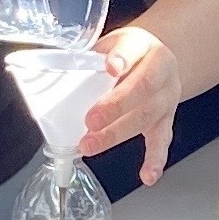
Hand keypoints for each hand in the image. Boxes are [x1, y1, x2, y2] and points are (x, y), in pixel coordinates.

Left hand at [84, 25, 178, 185]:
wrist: (157, 60)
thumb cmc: (127, 53)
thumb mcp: (110, 44)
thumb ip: (90, 59)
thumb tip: (50, 75)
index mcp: (144, 45)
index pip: (133, 48)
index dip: (122, 58)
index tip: (110, 67)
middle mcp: (162, 70)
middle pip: (143, 88)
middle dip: (115, 105)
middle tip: (90, 120)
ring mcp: (167, 97)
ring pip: (147, 116)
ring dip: (118, 133)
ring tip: (92, 145)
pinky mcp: (168, 119)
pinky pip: (163, 140)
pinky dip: (155, 159)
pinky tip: (147, 175)